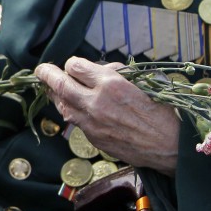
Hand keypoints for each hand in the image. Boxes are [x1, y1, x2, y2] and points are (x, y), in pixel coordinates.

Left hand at [34, 57, 179, 175]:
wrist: (169, 147)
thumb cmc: (161, 111)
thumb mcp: (143, 82)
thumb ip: (117, 74)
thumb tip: (99, 70)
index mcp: (111, 84)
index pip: (75, 66)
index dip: (73, 64)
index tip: (73, 65)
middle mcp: (96, 102)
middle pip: (60, 84)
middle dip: (47, 74)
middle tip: (41, 70)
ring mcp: (92, 122)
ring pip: (62, 104)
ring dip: (56, 94)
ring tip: (52, 88)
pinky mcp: (93, 137)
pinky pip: (74, 121)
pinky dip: (70, 111)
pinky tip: (71, 106)